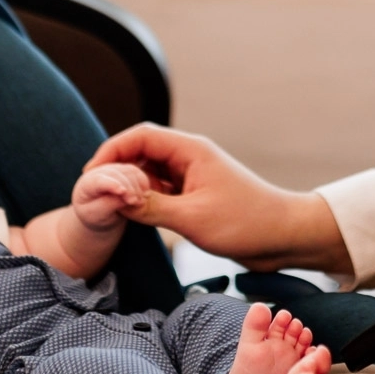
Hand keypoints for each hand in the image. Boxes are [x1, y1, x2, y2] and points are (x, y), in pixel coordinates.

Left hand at [71, 163, 150, 230]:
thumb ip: (107, 205)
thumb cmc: (94, 216)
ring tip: (141, 201)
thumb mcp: (96, 216)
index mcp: (86, 184)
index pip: (98, 181)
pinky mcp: (124, 171)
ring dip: (138, 185)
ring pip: (128, 171)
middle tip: (136, 202)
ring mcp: (113, 169)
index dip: (111, 184)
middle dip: (128, 187)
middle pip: (116, 174)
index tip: (123, 192)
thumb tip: (124, 197)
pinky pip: (137, 171)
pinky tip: (147, 194)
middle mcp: (99, 172)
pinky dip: (143, 182)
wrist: (100, 214)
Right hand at [86, 124, 350, 273]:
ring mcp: (193, 175)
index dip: (111, 151)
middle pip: (141, 151)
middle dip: (116, 168)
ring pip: (150, 172)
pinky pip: (162, 189)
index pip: (140, 136)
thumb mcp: (192, 218)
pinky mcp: (197, 194)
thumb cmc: (246, 223)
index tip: (90, 175)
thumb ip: (151, 207)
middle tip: (94, 192)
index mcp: (190, 150)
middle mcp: (190, 157)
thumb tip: (115, 200)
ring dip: (131, 184)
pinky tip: (133, 214)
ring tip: (109, 204)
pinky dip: (145, 198)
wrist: (284, 236)